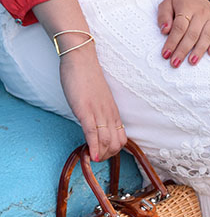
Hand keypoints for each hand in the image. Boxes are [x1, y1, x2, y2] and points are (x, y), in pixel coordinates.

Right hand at [58, 45, 126, 161]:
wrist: (81, 58)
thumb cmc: (87, 77)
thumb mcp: (98, 99)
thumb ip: (99, 113)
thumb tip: (95, 126)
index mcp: (113, 112)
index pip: (122, 139)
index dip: (113, 151)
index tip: (102, 154)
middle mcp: (109, 114)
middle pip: (116, 145)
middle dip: (106, 156)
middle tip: (95, 158)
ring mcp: (98, 113)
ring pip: (107, 142)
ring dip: (99, 155)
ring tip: (91, 158)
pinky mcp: (85, 110)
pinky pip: (92, 133)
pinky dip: (93, 147)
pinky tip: (90, 156)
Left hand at [157, 0, 209, 66]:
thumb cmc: (180, 1)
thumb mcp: (167, 3)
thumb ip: (164, 16)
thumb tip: (165, 30)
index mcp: (187, 7)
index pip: (179, 27)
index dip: (172, 41)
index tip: (165, 54)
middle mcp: (201, 13)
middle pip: (192, 34)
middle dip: (183, 50)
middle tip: (175, 63)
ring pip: (206, 36)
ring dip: (199, 51)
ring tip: (192, 62)